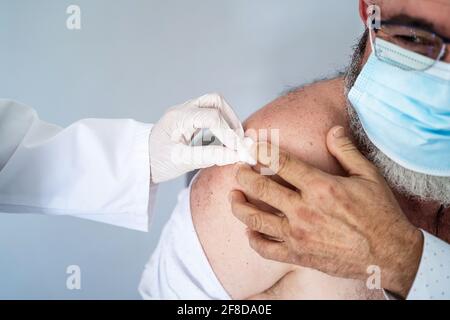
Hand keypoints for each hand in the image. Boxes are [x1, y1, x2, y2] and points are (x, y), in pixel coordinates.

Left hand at [150, 93, 253, 183]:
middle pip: (215, 101)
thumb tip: (236, 155)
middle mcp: (182, 109)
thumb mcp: (182, 161)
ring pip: (214, 104)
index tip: (241, 151)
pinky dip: (221, 124)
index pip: (212, 117)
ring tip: (234, 141)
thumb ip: (210, 156)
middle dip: (231, 120)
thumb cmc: (156, 161)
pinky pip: (210, 114)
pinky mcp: (189, 119)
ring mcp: (186, 112)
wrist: (140, 162)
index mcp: (178, 117)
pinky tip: (224, 141)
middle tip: (239, 142)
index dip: (229, 134)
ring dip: (228, 120)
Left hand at [230, 126, 423, 297]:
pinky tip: (249, 229)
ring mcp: (298, 235)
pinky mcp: (298, 255)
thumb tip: (332, 130)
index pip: (281, 163)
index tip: (250, 146)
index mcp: (320, 187)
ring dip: (239, 205)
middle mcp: (304, 210)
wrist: (389, 256)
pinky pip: (265, 248)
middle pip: (261, 188)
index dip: (262, 151)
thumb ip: (346, 151)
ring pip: (255, 218)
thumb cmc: (381, 215)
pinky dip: (253, 238)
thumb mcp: (369, 176)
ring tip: (234, 196)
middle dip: (244, 175)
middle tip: (238, 169)